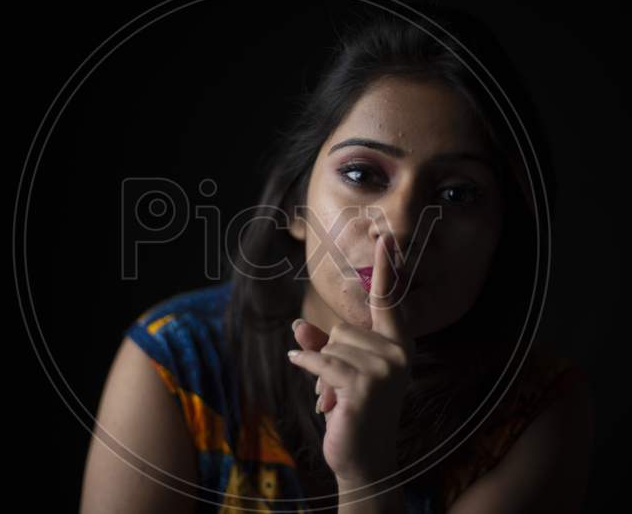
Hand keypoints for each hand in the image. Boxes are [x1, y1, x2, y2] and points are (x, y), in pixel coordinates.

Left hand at [288, 233, 415, 482]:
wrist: (364, 458)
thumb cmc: (354, 409)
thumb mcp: (339, 371)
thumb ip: (322, 344)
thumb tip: (297, 325)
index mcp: (399, 345)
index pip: (389, 301)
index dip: (386, 269)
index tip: (386, 238)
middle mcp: (398, 353)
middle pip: (342, 329)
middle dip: (332, 356)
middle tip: (345, 389)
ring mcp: (384, 370)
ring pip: (331, 346)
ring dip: (324, 372)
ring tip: (339, 399)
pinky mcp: (364, 386)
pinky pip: (321, 361)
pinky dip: (311, 372)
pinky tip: (321, 397)